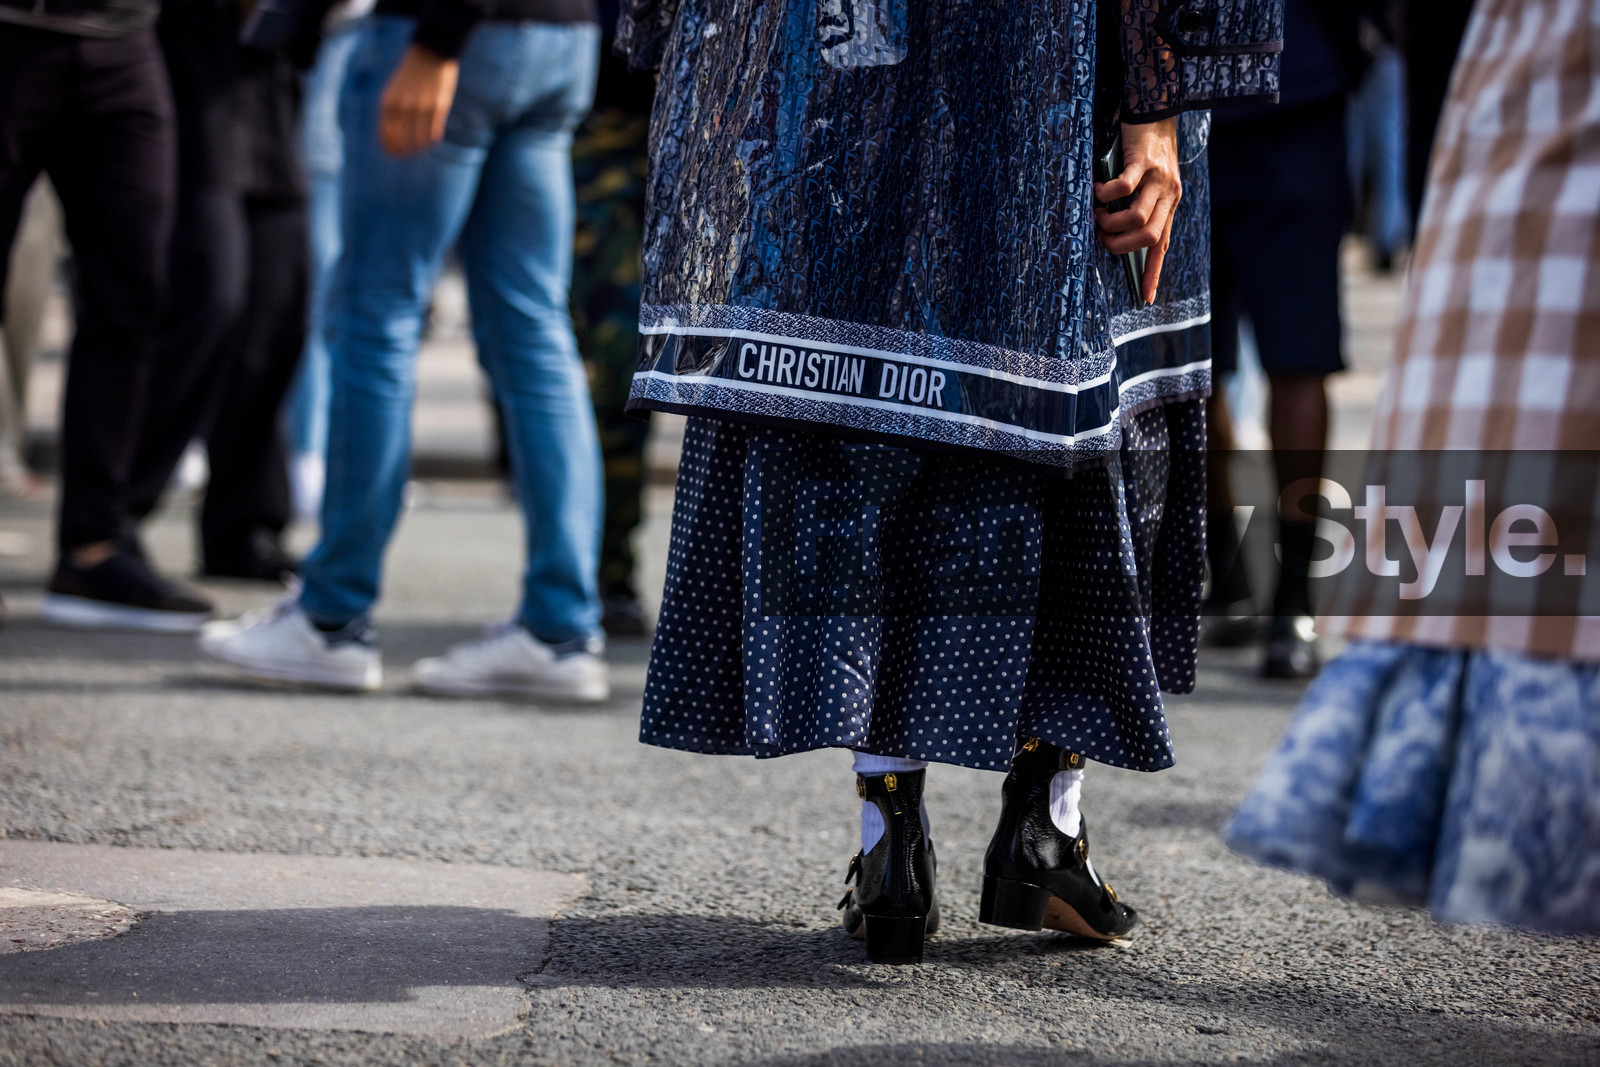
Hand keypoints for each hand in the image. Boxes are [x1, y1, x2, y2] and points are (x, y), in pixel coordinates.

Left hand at [380, 45, 459, 155]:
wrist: (430, 54)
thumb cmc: (410, 75)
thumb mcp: (394, 91)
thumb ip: (392, 111)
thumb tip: (392, 137)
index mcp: (388, 102)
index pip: (386, 134)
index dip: (390, 148)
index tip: (393, 154)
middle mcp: (403, 106)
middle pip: (401, 139)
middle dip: (403, 152)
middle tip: (407, 155)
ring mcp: (421, 107)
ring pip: (419, 139)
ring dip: (419, 148)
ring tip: (420, 149)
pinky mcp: (438, 107)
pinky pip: (434, 132)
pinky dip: (431, 140)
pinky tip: (431, 140)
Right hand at [1094, 117, 1181, 305]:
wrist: (1156, 109)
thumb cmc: (1146, 147)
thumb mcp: (1149, 180)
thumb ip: (1138, 202)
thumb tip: (1115, 229)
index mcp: (1170, 203)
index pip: (1163, 245)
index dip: (1154, 273)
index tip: (1146, 298)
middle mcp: (1169, 194)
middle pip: (1149, 236)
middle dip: (1122, 245)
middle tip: (1103, 237)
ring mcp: (1158, 178)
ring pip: (1137, 217)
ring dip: (1112, 223)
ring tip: (1098, 215)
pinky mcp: (1144, 161)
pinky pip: (1123, 187)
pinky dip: (1106, 194)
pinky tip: (1097, 190)